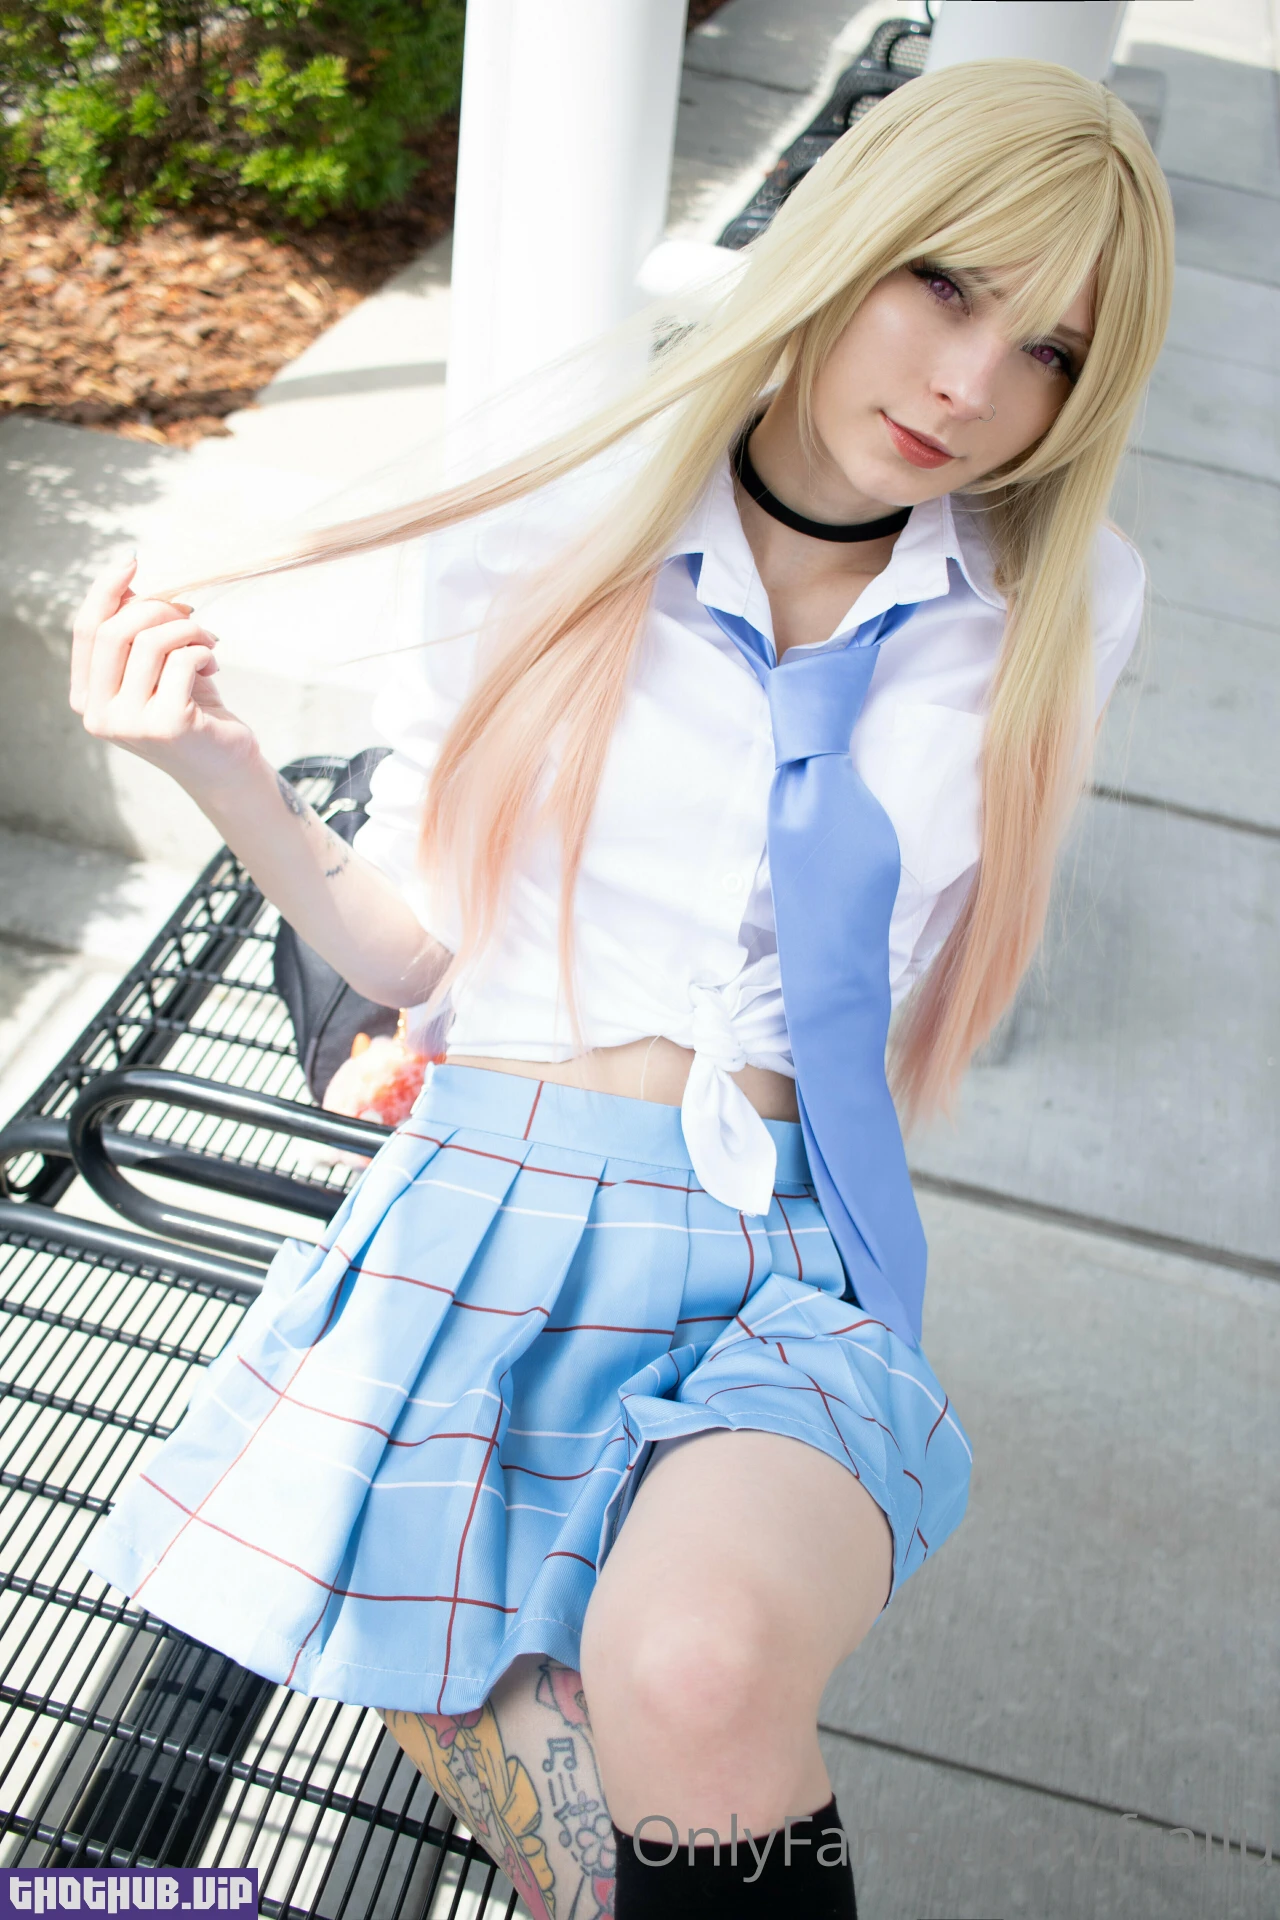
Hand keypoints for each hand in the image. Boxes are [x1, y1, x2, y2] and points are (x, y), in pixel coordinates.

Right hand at [70, 553, 257, 793]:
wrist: (225, 765)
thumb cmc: (191, 709)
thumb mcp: (157, 667)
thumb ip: (135, 632)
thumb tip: (127, 579)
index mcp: (87, 697)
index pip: (87, 631)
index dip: (106, 591)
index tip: (133, 562)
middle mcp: (99, 714)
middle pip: (114, 631)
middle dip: (157, 610)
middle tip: (190, 614)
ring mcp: (129, 723)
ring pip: (150, 642)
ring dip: (187, 630)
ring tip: (208, 642)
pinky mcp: (166, 725)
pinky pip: (181, 660)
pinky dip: (201, 651)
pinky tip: (213, 664)